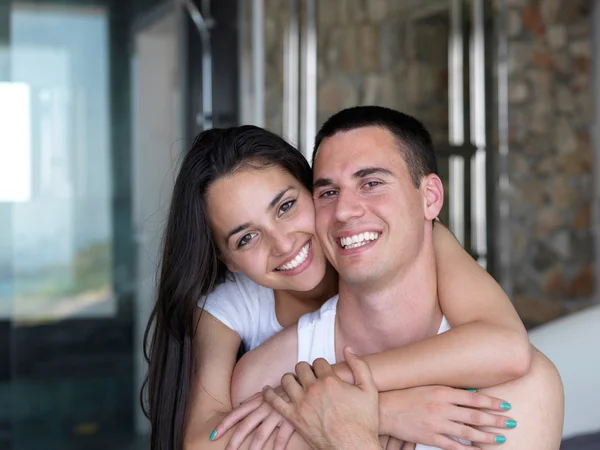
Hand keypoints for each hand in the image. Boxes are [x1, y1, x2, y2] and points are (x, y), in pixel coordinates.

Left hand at [212, 387, 295, 449]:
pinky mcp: (290, 419)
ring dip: (253, 448)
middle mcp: (264, 407)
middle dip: (234, 440)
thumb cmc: (283, 391)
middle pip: (245, 426)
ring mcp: (276, 414)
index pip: (236, 413)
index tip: (213, 435)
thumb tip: (240, 404)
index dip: (224, 424)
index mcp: (257, 401)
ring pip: (261, 434)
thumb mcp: (267, 392)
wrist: (304, 385)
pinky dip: (277, 447)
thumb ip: (253, 399)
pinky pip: (282, 436)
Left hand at [264, 347, 380, 449]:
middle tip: (310, 378)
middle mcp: (313, 389)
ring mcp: (301, 403)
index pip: (318, 361)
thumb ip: (359, 365)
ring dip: (291, 379)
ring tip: (296, 384)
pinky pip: (273, 401)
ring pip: (286, 379)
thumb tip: (347, 348)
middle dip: (306, 370)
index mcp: (330, 380)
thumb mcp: (369, 389)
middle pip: (301, 367)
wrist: (353, 448)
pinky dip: (268, 394)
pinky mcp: (293, 417)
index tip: (324, 372)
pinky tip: (267, 390)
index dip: (322, 365)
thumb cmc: (363, 421)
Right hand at [379, 386, 514, 449]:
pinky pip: (454, 446)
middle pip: (475, 415)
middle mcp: (442, 407)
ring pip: (468, 431)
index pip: (474, 397)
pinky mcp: (431, 437)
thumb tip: (471, 392)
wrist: (385, 408)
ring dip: (487, 435)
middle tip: (512, 422)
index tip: (506, 405)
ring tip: (502, 438)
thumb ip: (449, 390)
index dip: (492, 402)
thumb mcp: (428, 386)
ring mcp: (437, 423)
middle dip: (496, 419)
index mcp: (442, 391)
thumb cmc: (406, 395)